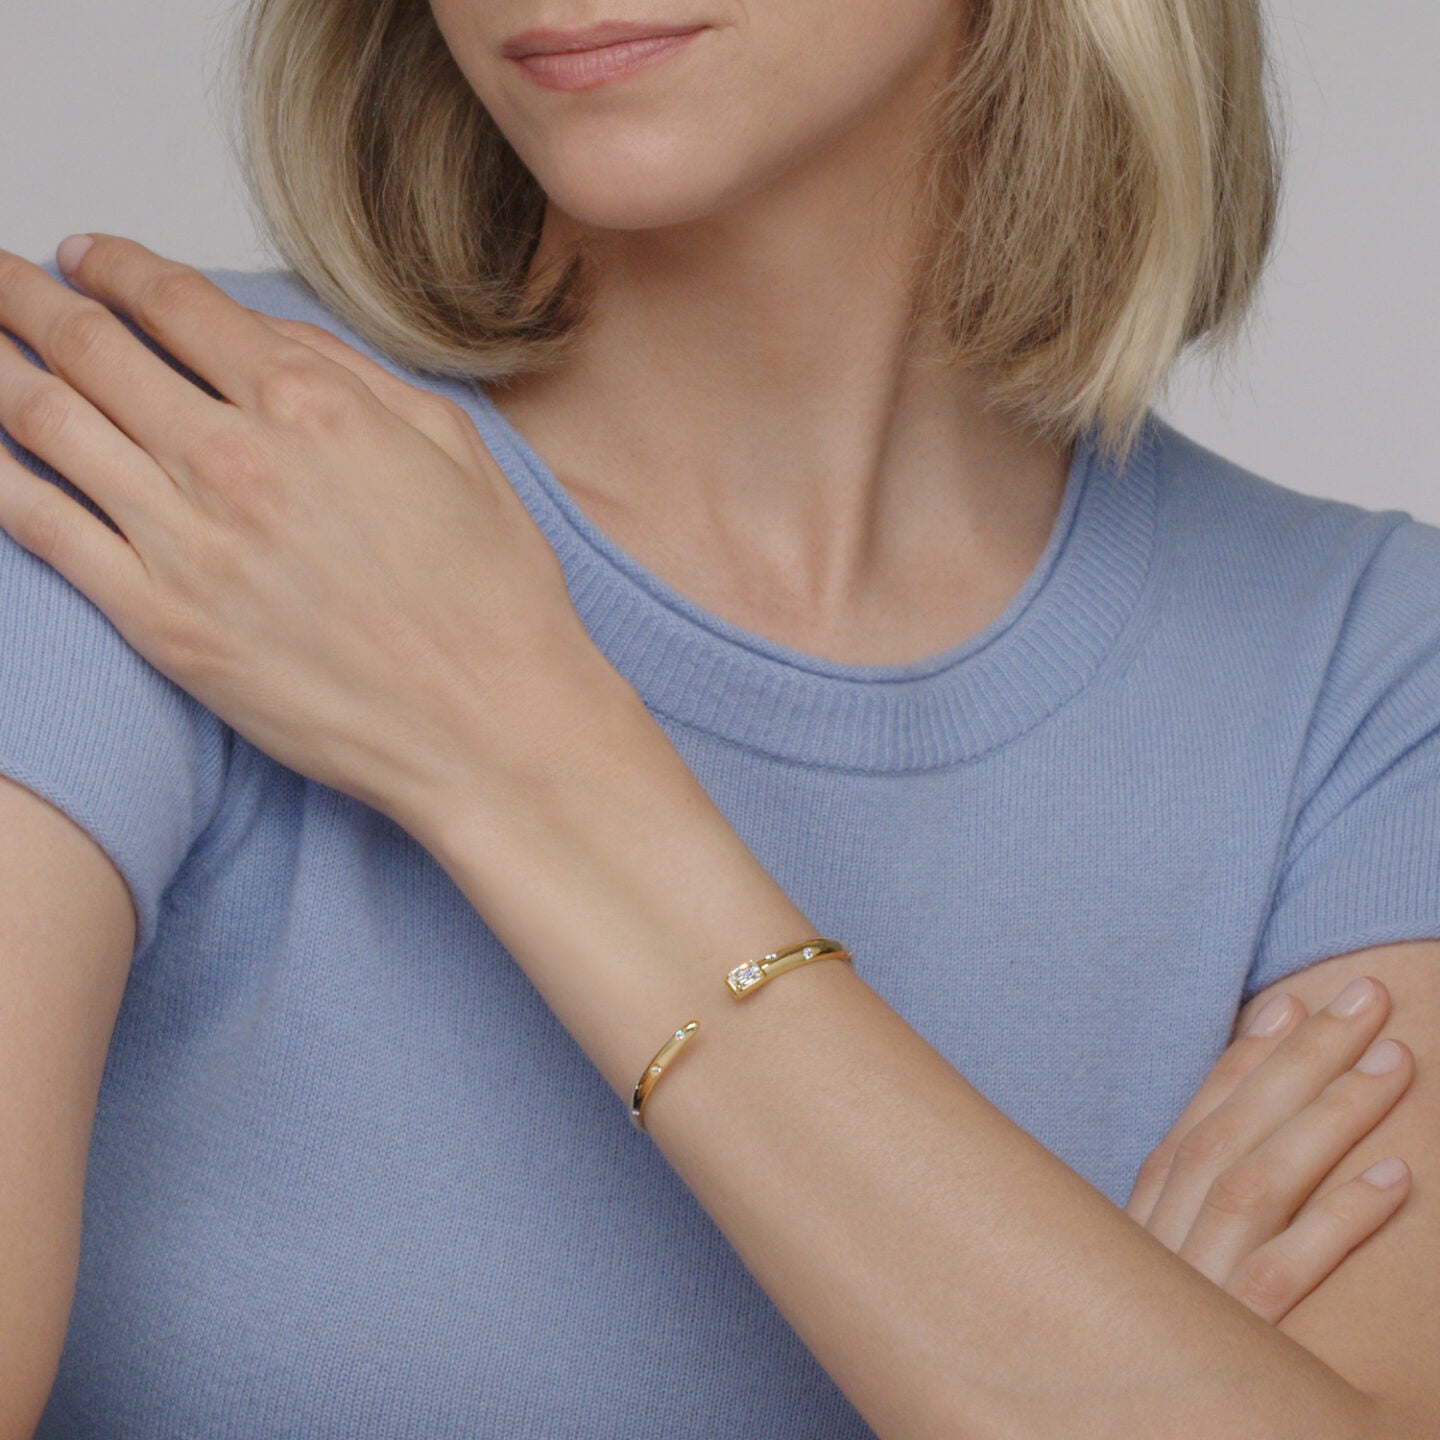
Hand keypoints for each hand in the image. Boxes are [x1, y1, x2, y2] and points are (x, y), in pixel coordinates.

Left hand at [0, 237, 624, 834]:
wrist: (490, 729)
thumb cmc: (490, 599)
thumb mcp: (454, 449)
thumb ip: (355, 376)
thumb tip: (268, 336)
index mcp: (314, 407)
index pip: (176, 302)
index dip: (115, 265)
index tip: (87, 257)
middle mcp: (237, 461)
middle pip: (89, 345)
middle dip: (27, 297)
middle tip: (1, 280)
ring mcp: (188, 544)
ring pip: (45, 422)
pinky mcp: (161, 626)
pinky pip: (41, 528)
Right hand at [1125, 978, 1413, 1321]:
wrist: (1105, 1424)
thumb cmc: (1127, 1352)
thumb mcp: (1141, 1277)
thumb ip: (1174, 1216)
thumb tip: (1218, 1145)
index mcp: (1138, 1221)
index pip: (1197, 1123)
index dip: (1244, 1063)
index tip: (1288, 1005)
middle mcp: (1162, 1242)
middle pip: (1236, 1135)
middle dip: (1302, 1060)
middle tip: (1365, 999)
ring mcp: (1196, 1291)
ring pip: (1263, 1184)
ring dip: (1330, 1117)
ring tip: (1393, 1061)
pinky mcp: (1237, 1347)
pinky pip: (1292, 1277)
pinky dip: (1343, 1223)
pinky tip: (1399, 1182)